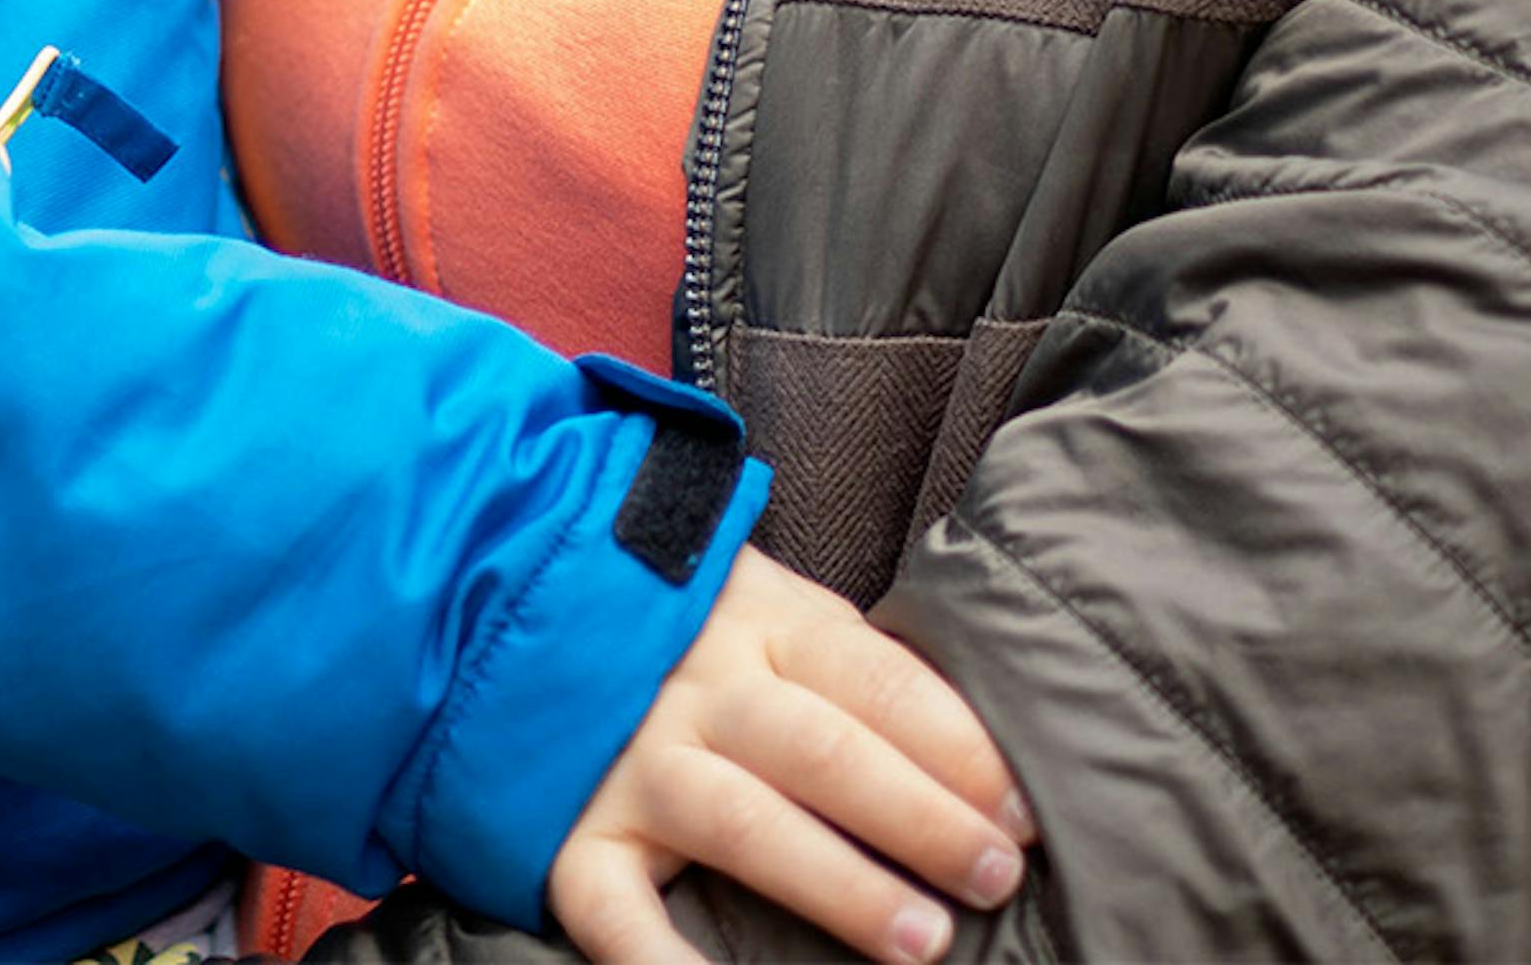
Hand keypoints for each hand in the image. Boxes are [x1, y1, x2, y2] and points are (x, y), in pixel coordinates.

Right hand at [547, 552, 1027, 964]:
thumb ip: (851, 662)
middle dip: (922, 819)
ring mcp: (627, 762)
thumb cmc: (683, 629)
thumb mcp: (769, 606)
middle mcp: (692, 689)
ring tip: (921, 940)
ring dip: (838, 884)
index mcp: (756, 623)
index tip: (1023, 817)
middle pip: (823, 751)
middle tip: (993, 878)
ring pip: (740, 822)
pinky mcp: (571, 833)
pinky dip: (660, 962)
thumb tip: (981, 753)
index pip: (876, 682)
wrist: (507, 601)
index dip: (960, 750)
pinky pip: (612, 907)